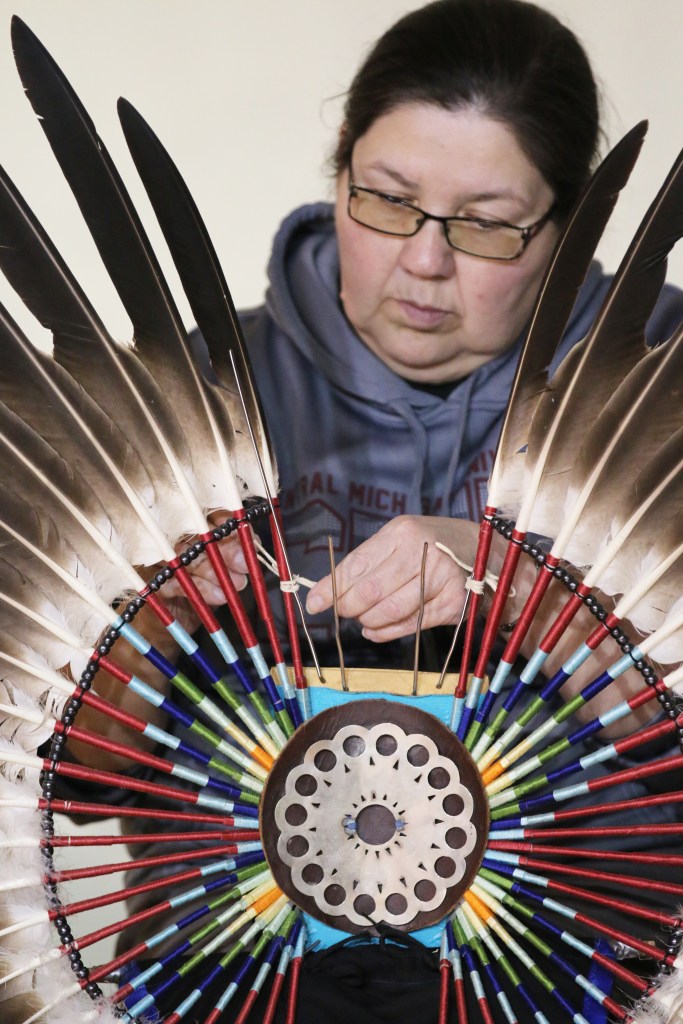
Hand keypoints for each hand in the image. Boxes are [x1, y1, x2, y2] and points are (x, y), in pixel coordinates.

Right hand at [136, 532, 249, 635]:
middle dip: (226, 548)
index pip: (209, 514)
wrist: (171, 622)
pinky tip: (220, 596)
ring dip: (214, 570)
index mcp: (191, 527)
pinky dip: (201, 589)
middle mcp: (173, 538)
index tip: (251, 540)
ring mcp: (159, 560)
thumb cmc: (201, 589)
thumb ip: (235, 554)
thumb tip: (253, 546)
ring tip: (237, 583)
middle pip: (197, 534)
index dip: (231, 524)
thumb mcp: (223, 569)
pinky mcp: (151, 583)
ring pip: (185, 556)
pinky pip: (176, 582)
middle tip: (244, 564)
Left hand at [305, 515, 481, 641]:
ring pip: (388, 611)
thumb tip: (326, 594)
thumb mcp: (401, 541)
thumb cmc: (432, 547)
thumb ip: (367, 564)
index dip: (331, 588)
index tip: (314, 603)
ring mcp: (439, 578)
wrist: (486, 554)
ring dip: (368, 621)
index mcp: (401, 532)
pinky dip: (386, 632)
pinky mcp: (451, 603)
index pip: (356, 564)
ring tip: (364, 620)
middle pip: (369, 591)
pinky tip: (376, 630)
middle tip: (342, 613)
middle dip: (347, 607)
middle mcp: (420, 552)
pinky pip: (409, 625)